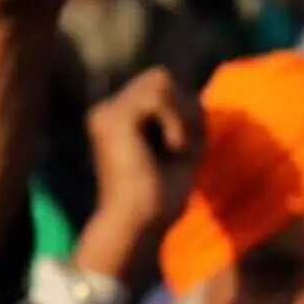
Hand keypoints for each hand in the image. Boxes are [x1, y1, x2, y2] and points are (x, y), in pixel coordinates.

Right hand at [75, 68, 204, 280]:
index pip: (156, 86)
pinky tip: (175, 147)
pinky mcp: (114, 119)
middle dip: (184, 107)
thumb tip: (197, 97)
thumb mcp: (179, 149)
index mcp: (116, 119)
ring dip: (182, 113)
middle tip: (186, 146)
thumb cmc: (159, 200)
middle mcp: (106, 110)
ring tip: (181, 148)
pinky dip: (176, 119)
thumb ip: (183, 120)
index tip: (186, 146)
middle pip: (158, 78)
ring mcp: (106, 112)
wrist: (138, 225)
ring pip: (159, 81)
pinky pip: (157, 94)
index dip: (182, 109)